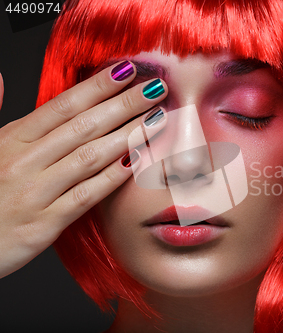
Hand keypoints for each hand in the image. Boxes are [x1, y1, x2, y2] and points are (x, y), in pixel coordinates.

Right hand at [0, 61, 167, 277]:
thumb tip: (3, 78)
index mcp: (12, 139)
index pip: (63, 105)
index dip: (98, 86)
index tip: (128, 71)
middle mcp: (24, 161)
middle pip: (83, 125)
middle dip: (124, 104)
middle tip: (156, 89)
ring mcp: (35, 192)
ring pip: (89, 156)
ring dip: (127, 135)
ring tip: (156, 119)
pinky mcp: (44, 223)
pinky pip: (85, 195)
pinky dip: (112, 177)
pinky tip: (136, 161)